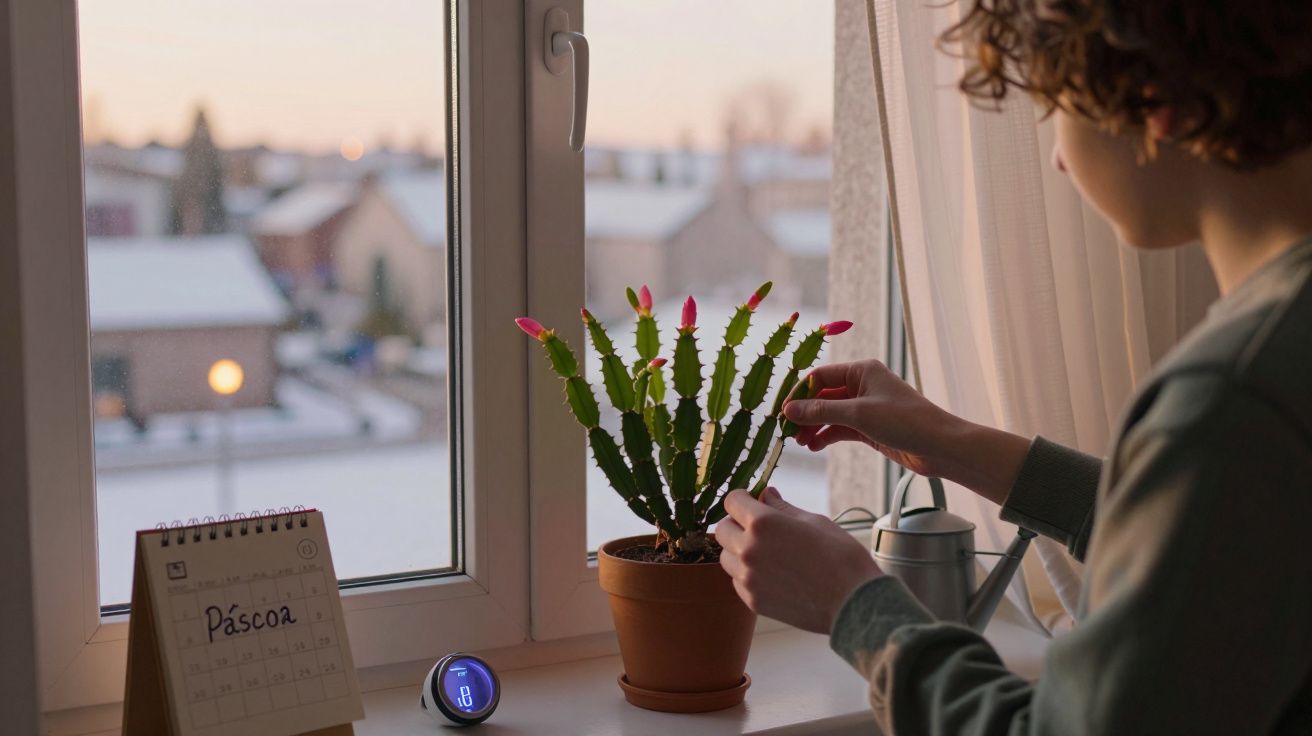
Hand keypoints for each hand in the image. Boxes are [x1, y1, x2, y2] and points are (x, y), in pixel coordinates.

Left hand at [717, 488, 880, 633]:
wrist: (854, 602)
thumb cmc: (840, 556)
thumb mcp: (813, 521)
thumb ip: (781, 507)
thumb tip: (765, 494)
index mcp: (762, 523)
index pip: (731, 501)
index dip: (742, 498)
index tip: (751, 502)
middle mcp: (748, 549)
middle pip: (721, 530)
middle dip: (736, 523)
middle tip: (756, 526)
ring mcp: (748, 578)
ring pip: (726, 557)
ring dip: (738, 550)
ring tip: (765, 552)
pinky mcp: (753, 601)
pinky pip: (738, 580)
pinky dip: (747, 574)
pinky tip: (771, 573)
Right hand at [782, 360, 1030, 505]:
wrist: (940, 446)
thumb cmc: (904, 421)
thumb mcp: (858, 414)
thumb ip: (821, 412)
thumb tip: (788, 410)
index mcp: (862, 371)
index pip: (820, 376)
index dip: (800, 393)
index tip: (782, 412)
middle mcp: (863, 385)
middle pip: (823, 396)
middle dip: (805, 413)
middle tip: (788, 432)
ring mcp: (866, 407)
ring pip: (830, 414)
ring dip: (814, 427)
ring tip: (800, 443)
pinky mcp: (870, 428)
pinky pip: (841, 429)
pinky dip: (827, 436)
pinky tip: (816, 447)